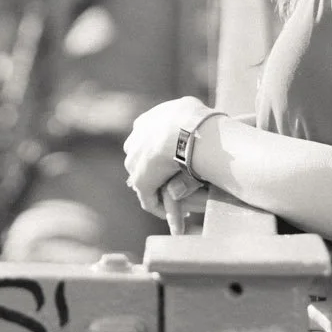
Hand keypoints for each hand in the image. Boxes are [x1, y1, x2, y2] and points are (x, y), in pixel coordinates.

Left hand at [123, 96, 210, 217]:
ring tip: (181, 205)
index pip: (147, 141)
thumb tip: (191, 134)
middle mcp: (135, 141)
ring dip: (161, 192)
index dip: (160, 153)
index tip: (176, 163)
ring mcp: (135, 162)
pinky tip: (180, 217)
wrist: (188, 130)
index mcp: (145, 123)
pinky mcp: (141, 181)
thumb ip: (187, 125)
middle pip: (142, 161)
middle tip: (175, 184)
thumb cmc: (197, 121)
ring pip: (147, 180)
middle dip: (156, 173)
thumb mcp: (191, 114)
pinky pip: (150, 200)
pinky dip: (163, 208)